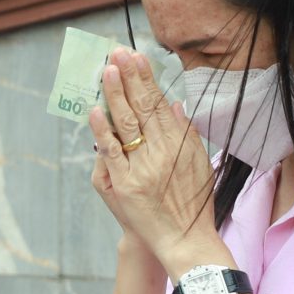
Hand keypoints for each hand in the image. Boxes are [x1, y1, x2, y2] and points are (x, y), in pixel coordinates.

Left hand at [88, 49, 221, 269]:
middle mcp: (162, 152)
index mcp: (180, 144)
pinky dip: (102, 132)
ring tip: (106, 71)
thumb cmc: (191, 202)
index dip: (146, 79)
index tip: (136, 56)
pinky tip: (95, 111)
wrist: (183, 240)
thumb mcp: (198, 163)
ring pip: (126, 125)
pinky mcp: (126, 185)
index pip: (159, 103)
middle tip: (116, 53)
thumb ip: (185, 133)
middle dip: (129, 78)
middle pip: (142, 108)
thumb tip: (173, 103)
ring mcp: (142, 168)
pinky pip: (112, 154)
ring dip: (115, 96)